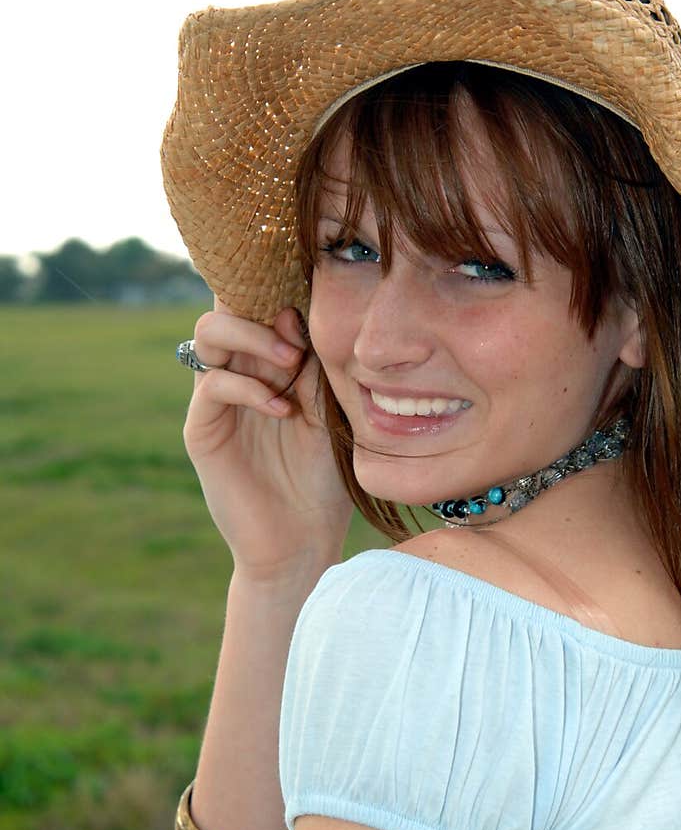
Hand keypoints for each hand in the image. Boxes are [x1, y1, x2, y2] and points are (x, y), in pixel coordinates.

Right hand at [181, 302, 353, 578]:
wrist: (301, 541)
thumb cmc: (323, 480)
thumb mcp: (328, 412)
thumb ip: (313, 364)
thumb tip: (296, 312)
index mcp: (269, 363)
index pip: (259, 302)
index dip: (278, 288)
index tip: (314, 305)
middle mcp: (238, 372)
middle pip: (227, 303)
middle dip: (263, 307)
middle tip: (299, 341)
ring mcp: (217, 400)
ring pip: (209, 332)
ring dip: (251, 336)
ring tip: (289, 365)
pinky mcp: (203, 430)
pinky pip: (212, 384)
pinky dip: (248, 387)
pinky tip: (281, 411)